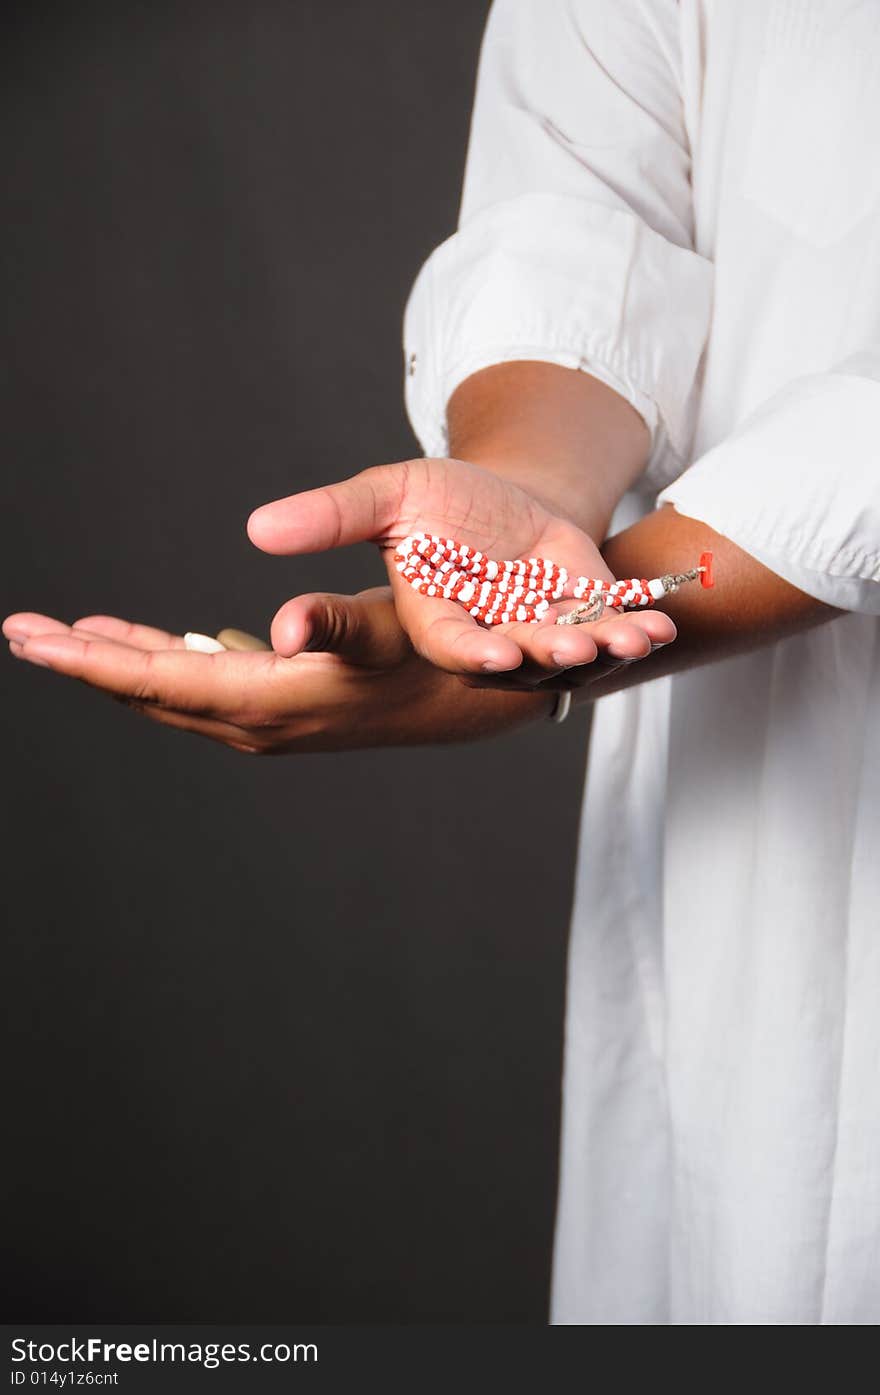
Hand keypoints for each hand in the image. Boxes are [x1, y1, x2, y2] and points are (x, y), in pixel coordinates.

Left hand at [3, 590, 548, 753]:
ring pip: (171, 690)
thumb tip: (273, 626)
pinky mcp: (281, 706)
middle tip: (18, 629)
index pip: (158, 682)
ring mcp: (268, 719)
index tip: (30, 637)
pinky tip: (152, 640)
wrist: (480, 694)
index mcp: (271, 701)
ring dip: (116, 661)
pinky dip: (164, 661)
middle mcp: (259, 720)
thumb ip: (330, 625)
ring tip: (64, 633)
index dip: (90, 659)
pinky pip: (202, 686)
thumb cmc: (438, 653)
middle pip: (149, 690)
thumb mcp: (388, 633)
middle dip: (83, 660)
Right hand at [249, 456, 675, 689]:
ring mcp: (541, 628)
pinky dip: (639, 625)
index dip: (467, 648)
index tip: (487, 653)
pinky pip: (614, 626)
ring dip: (602, 647)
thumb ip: (331, 516)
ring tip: (631, 640)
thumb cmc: (438, 503)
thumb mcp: (387, 495)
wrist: (502, 503)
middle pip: (518, 652)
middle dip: (545, 650)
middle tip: (571, 648)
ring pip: (572, 647)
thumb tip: (256, 528)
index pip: (447, 641)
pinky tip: (665, 622)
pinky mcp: (587, 614)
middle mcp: (491, 633)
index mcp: (437, 615)